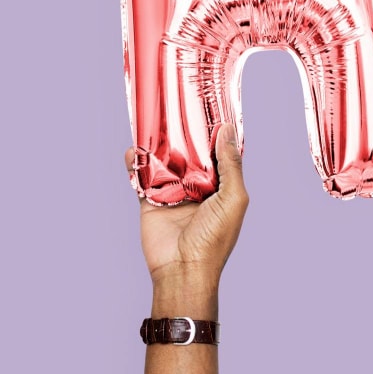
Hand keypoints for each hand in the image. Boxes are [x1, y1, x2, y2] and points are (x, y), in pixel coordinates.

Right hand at [129, 124, 248, 318]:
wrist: (183, 270)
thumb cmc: (215, 238)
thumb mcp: (233, 198)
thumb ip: (230, 165)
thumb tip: (227, 131)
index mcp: (222, 186)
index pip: (219, 155)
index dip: (215, 135)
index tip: (210, 109)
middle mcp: (198, 188)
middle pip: (190, 155)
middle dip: (184, 136)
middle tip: (176, 109)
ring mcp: (174, 194)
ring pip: (165, 163)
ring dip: (159, 146)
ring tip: (154, 122)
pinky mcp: (151, 202)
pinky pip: (142, 179)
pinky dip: (136, 163)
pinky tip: (134, 149)